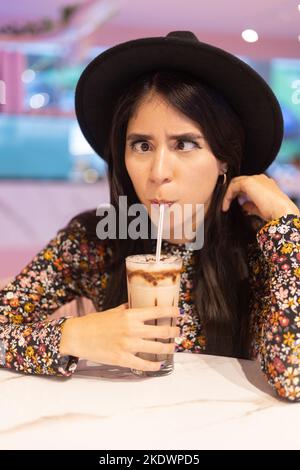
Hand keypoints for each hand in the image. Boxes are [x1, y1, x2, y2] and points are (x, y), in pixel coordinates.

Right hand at [60, 303, 179, 371]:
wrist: (78, 336)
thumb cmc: (95, 322)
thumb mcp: (113, 311)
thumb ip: (128, 309)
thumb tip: (138, 306)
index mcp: (130, 315)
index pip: (157, 311)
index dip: (171, 312)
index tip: (179, 313)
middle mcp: (132, 329)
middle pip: (161, 331)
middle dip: (173, 332)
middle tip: (178, 332)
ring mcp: (128, 345)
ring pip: (156, 348)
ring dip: (168, 348)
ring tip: (173, 347)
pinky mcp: (123, 359)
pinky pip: (144, 364)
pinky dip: (154, 365)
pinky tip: (159, 364)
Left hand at [222, 174, 299, 220]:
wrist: (281, 211)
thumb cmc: (274, 212)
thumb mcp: (260, 208)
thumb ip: (250, 205)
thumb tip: (243, 206)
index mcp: (264, 183)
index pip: (247, 185)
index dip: (239, 194)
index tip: (235, 205)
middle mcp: (260, 178)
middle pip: (240, 182)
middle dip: (232, 193)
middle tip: (226, 205)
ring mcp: (254, 178)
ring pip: (235, 183)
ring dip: (228, 195)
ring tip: (225, 207)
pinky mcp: (248, 182)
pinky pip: (233, 187)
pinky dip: (228, 196)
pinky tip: (226, 206)